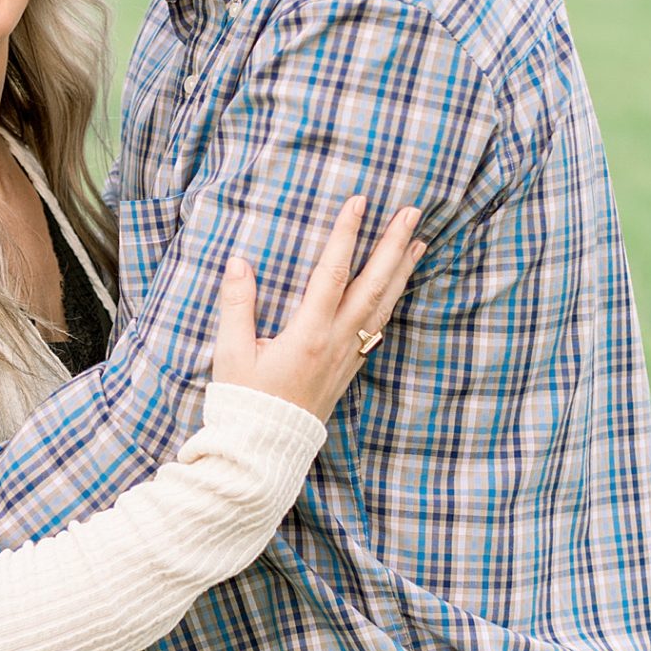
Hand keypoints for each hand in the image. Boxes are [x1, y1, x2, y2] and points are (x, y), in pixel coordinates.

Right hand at [212, 197, 424, 417]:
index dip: (347, 234)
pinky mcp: (350, 367)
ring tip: (419, 241)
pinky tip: (398, 286)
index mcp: (309, 334)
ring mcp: (348, 355)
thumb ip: (236, 305)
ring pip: (383, 304)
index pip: (333, 272)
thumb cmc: (246, 400)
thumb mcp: (231, 353)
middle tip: (412, 212)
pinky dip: (393, 299)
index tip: (359, 202)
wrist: (265, 448)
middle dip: (393, 245)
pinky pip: (379, 325)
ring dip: (402, 270)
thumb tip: (239, 262)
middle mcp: (336, 341)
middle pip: (373, 284)